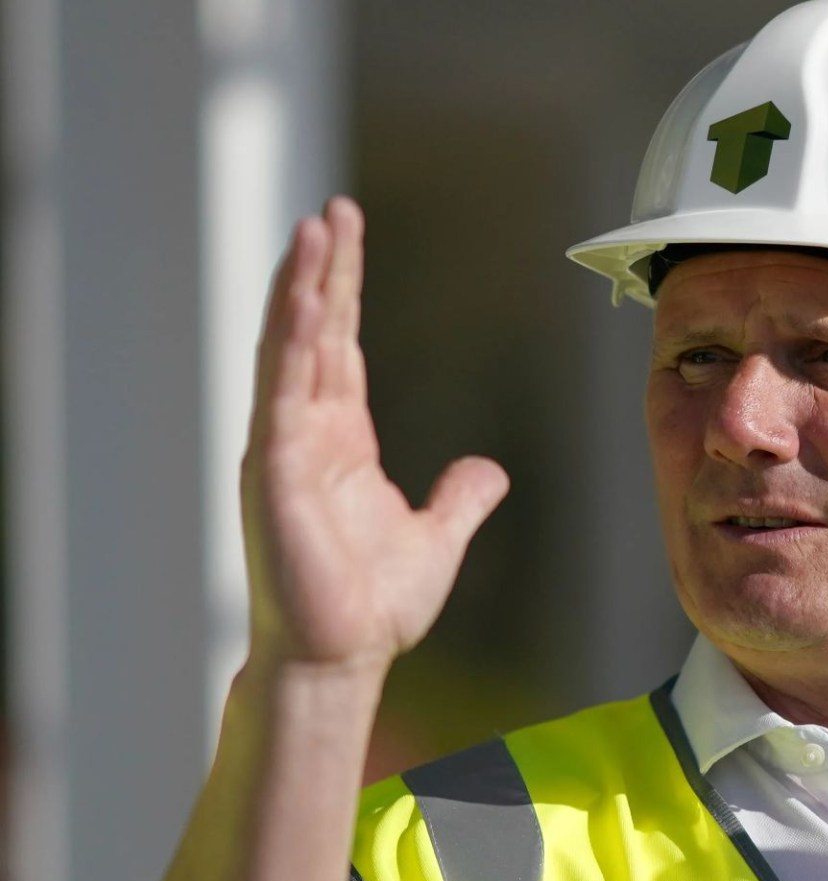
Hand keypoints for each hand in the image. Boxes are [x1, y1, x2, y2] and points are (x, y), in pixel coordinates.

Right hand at [241, 197, 508, 670]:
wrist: (342, 658)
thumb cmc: (373, 606)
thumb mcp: (437, 537)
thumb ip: (460, 497)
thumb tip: (488, 470)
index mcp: (339, 440)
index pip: (341, 346)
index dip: (344, 289)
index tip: (345, 233)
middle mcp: (305, 433)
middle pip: (314, 332)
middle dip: (322, 270)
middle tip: (330, 210)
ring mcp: (285, 449)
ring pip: (291, 350)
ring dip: (301, 290)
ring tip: (311, 231)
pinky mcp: (274, 472)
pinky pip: (282, 394)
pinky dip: (292, 345)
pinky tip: (305, 301)